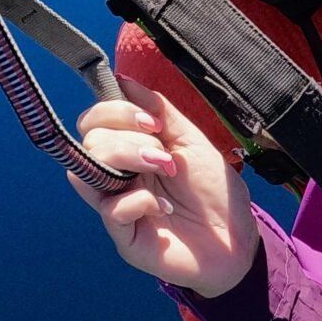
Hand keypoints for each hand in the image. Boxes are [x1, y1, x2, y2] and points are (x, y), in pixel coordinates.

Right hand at [70, 76, 260, 296]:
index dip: (113, 111)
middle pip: (89, 141)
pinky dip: (139, 200)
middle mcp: (117, 176)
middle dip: (128, 139)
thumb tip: (122, 79)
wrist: (237, 240)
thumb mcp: (192, 141)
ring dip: (126, 159)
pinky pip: (110, 209)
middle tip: (164, 155)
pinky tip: (164, 208)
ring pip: (84, 172)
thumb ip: (159, 110)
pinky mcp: (124, 236)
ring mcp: (117, 205)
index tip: (153, 122)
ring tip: (164, 169)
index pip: (94, 121)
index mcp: (130, 150)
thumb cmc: (215, 192)